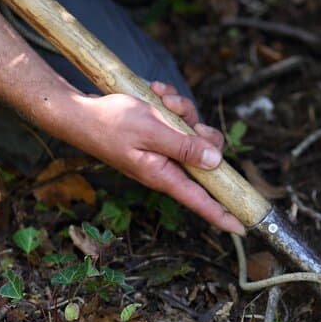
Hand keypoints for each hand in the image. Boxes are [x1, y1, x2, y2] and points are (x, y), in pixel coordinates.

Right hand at [66, 82, 245, 234]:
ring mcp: (162, 151)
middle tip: (177, 110)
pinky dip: (170, 103)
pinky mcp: (158, 136)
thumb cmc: (109, 122)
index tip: (243, 228)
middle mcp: (166, 166)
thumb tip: (215, 162)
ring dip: (181, 110)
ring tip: (161, 97)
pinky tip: (156, 93)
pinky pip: (177, 120)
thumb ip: (184, 147)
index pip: (200, 200)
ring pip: (193, 132)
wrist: (77, 111)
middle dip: (199, 129)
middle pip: (206, 156)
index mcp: (163, 174)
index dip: (223, 215)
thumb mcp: (151, 130)